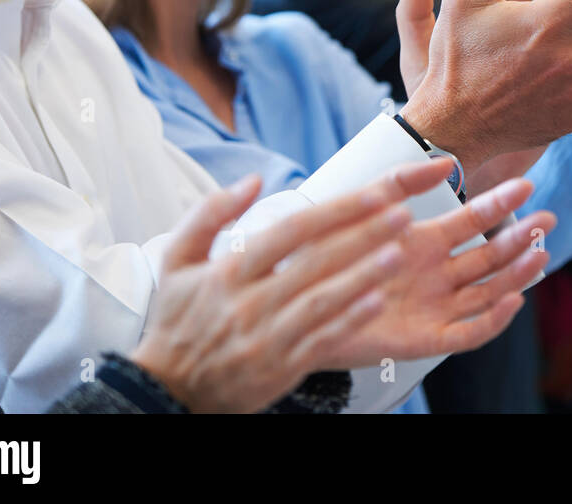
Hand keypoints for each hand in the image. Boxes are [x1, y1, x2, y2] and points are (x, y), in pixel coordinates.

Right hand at [130, 164, 443, 413]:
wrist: (168, 390)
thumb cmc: (178, 320)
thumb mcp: (175, 261)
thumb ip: (209, 214)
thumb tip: (253, 181)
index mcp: (228, 272)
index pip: (290, 232)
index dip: (334, 211)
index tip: (374, 192)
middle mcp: (250, 303)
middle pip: (314, 262)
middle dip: (363, 236)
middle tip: (402, 214)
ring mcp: (268, 338)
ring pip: (323, 302)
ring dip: (363, 277)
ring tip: (398, 254)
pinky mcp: (282, 368)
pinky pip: (322, 341)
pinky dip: (350, 321)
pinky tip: (377, 302)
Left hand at [322, 175, 553, 364]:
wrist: (296, 306)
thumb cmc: (326, 258)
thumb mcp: (363, 211)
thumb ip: (400, 182)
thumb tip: (445, 161)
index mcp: (425, 243)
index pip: (473, 222)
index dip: (499, 204)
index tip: (525, 185)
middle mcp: (436, 275)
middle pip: (490, 257)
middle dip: (520, 239)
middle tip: (547, 220)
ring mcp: (433, 307)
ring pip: (487, 291)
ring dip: (516, 275)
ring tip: (540, 255)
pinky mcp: (424, 340)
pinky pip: (467, 333)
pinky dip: (493, 321)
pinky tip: (511, 301)